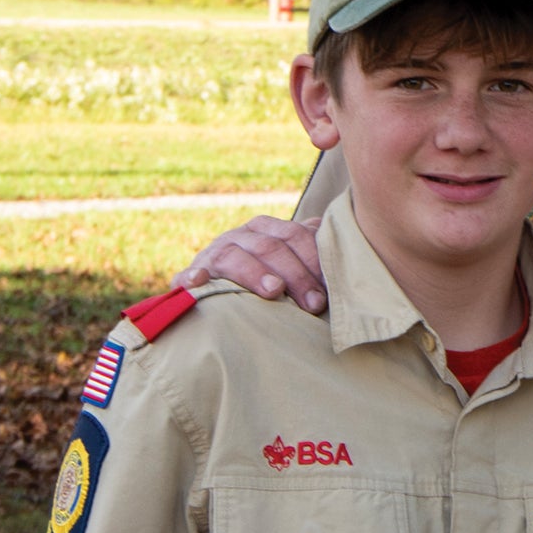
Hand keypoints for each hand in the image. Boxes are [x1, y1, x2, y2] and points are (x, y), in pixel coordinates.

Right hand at [175, 215, 328, 313]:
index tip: (332, 288)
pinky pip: (189, 275)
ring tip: (274, 291)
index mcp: (267, 229)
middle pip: (271, 248)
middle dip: (296, 275)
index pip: (295, 236)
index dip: (315, 260)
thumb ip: (311, 248)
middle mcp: (241, 236)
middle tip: (314, 304)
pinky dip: (193, 277)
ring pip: (235, 257)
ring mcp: (214, 254)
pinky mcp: (190, 276)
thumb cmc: (265, 276)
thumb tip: (343, 235)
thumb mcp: (288, 260)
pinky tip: (199, 282)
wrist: (216, 287)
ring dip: (255, 273)